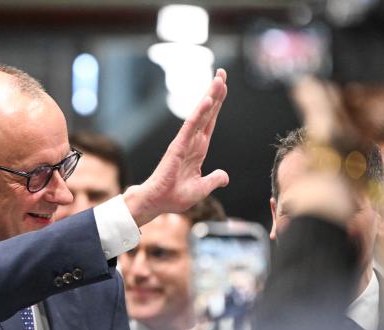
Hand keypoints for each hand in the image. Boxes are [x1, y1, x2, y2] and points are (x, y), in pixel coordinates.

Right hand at [124, 69, 228, 226]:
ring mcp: (185, 142)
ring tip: (219, 79)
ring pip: (201, 115)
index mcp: (198, 150)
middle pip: (207, 113)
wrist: (158, 203)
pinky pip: (191, 126)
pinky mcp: (178, 146)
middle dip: (215, 93)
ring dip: (210, 96)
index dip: (217, 105)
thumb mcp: (201, 189)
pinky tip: (208, 100)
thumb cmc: (174, 197)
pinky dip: (200, 113)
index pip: (210, 123)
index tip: (223, 87)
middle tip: (222, 73)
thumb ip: (214, 180)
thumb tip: (225, 177)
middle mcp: (192, 142)